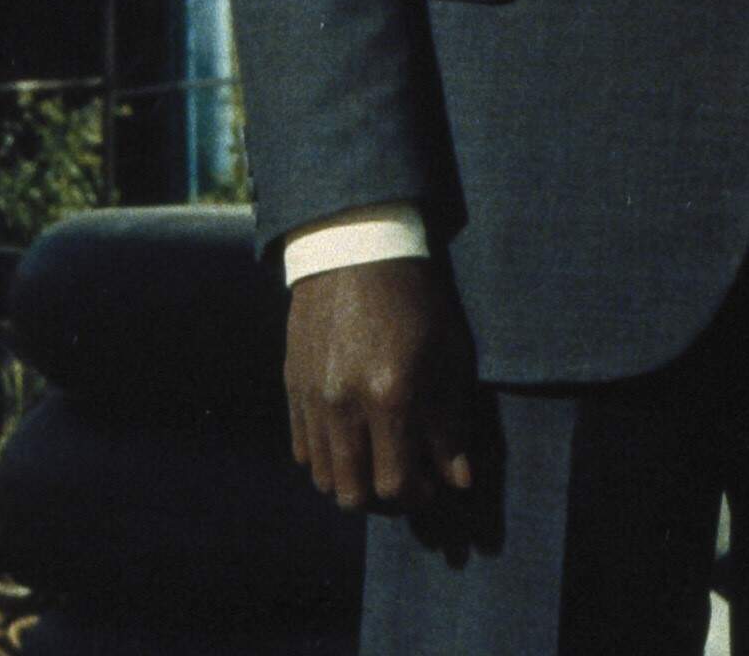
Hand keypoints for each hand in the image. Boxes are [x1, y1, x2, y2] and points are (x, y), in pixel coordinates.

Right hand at [285, 257, 476, 513]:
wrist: (357, 251)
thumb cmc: (415, 300)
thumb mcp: (448, 355)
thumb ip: (449, 424)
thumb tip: (458, 480)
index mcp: (390, 395)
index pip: (393, 483)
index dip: (415, 494)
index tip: (431, 484)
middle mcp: (344, 405)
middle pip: (351, 492)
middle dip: (382, 496)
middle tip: (404, 477)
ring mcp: (312, 398)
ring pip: (322, 476)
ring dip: (351, 479)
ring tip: (378, 459)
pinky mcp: (291, 388)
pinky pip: (302, 449)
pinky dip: (326, 457)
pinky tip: (352, 438)